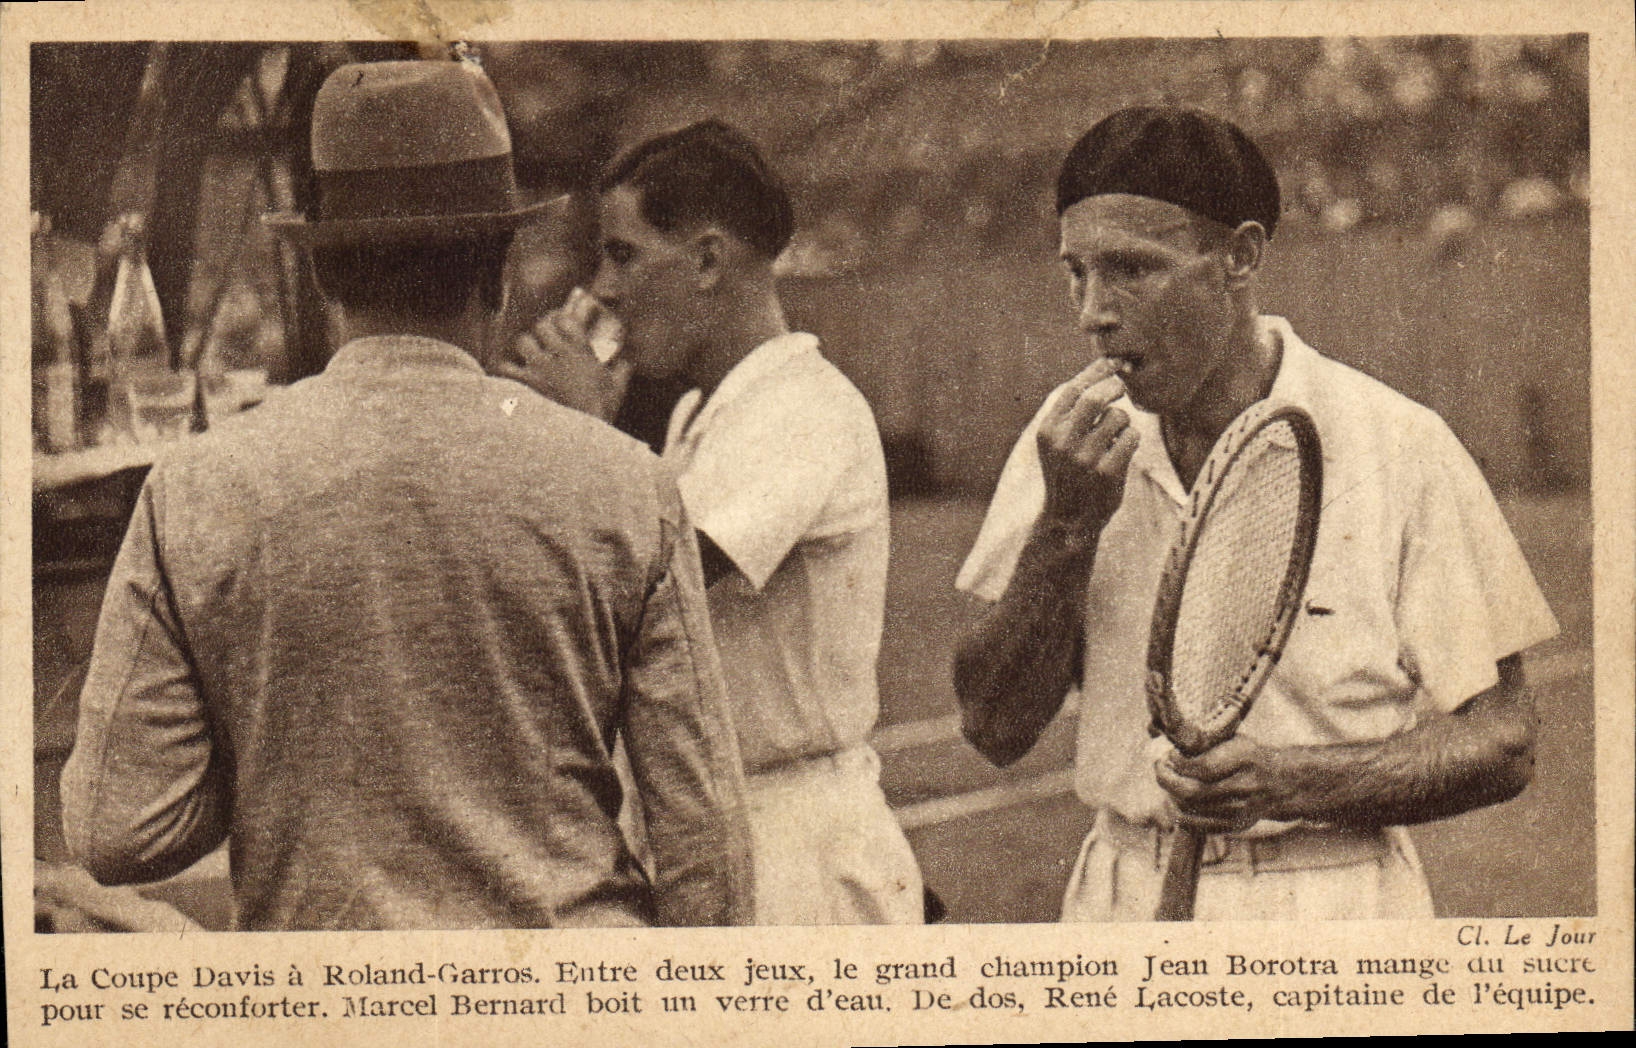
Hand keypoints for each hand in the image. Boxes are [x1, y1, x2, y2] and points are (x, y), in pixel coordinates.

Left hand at [494, 309, 631, 422]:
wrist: (581, 435)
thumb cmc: (601, 410)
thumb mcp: (618, 388)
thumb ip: (622, 370)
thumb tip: (625, 362)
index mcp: (580, 351)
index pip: (566, 319)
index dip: (562, 318)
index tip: (562, 321)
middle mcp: (558, 355)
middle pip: (542, 325)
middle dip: (543, 328)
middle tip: (545, 334)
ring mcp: (539, 368)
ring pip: (523, 341)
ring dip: (526, 345)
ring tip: (529, 352)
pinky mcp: (525, 385)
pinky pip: (505, 367)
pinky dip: (506, 369)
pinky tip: (512, 372)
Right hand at [1036, 357, 1138, 541]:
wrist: (1070, 517)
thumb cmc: (1069, 468)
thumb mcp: (1058, 438)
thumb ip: (1074, 405)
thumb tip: (1106, 363)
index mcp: (1047, 431)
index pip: (1073, 389)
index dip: (1097, 372)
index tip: (1114, 363)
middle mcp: (1062, 444)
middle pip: (1095, 399)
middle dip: (1114, 388)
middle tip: (1123, 388)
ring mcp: (1085, 459)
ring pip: (1118, 417)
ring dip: (1124, 421)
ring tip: (1116, 435)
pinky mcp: (1107, 472)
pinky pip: (1131, 437)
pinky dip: (1132, 439)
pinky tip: (1122, 451)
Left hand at [1154, 736, 1288, 833]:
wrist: (1281, 783)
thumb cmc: (1250, 757)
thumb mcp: (1234, 740)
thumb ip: (1205, 743)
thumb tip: (1168, 743)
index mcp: (1245, 760)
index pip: (1203, 767)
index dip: (1179, 763)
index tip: (1170, 755)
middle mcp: (1244, 788)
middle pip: (1193, 792)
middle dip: (1167, 780)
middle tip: (1160, 768)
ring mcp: (1239, 811)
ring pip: (1190, 809)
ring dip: (1172, 794)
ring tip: (1170, 781)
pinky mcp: (1234, 826)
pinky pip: (1196, 825)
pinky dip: (1181, 812)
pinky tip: (1179, 798)